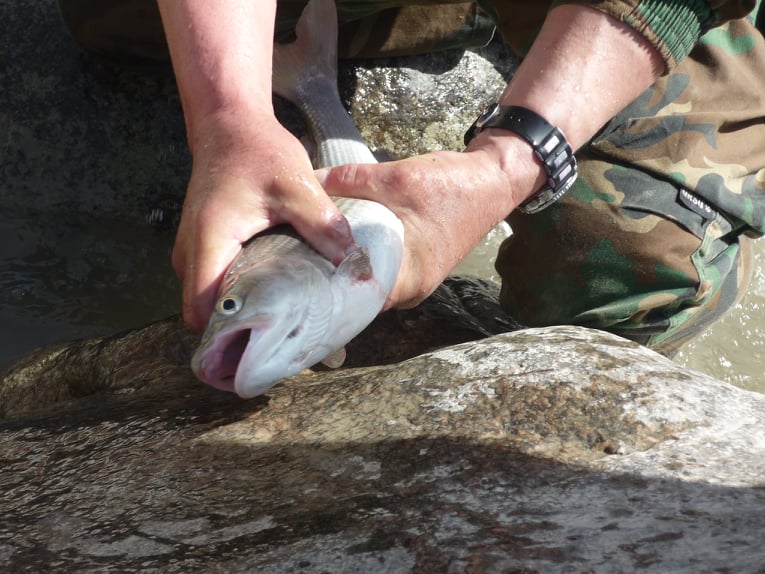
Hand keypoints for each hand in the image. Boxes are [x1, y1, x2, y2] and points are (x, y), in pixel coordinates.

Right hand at [173, 111, 356, 330]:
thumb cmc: (258, 153)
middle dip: (239, 331)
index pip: (203, 311)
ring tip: (282, 317)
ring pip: (209, 303)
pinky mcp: (202, 250)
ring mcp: (192, 253)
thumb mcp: (297, 186)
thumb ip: (324, 225)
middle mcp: (191, 254)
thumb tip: (354, 263)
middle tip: (283, 336)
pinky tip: (273, 292)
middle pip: (206, 315)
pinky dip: (239, 295)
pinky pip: (215, 286)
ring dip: (240, 313)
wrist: (230, 128)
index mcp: (209, 242)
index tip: (265, 343)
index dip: (229, 334)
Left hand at [317, 147, 528, 308]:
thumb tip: (309, 180)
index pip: (356, 300)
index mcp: (409, 278)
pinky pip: (384, 270)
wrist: (494, 180)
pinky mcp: (419, 267)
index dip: (325, 287)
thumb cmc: (453, 186)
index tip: (296, 273)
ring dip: (348, 266)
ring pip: (372, 281)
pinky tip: (343, 241)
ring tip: (312, 248)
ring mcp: (418, 280)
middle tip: (296, 256)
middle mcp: (413, 289)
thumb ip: (351, 180)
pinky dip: (366, 258)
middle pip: (361, 293)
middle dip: (331, 275)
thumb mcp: (398, 176)